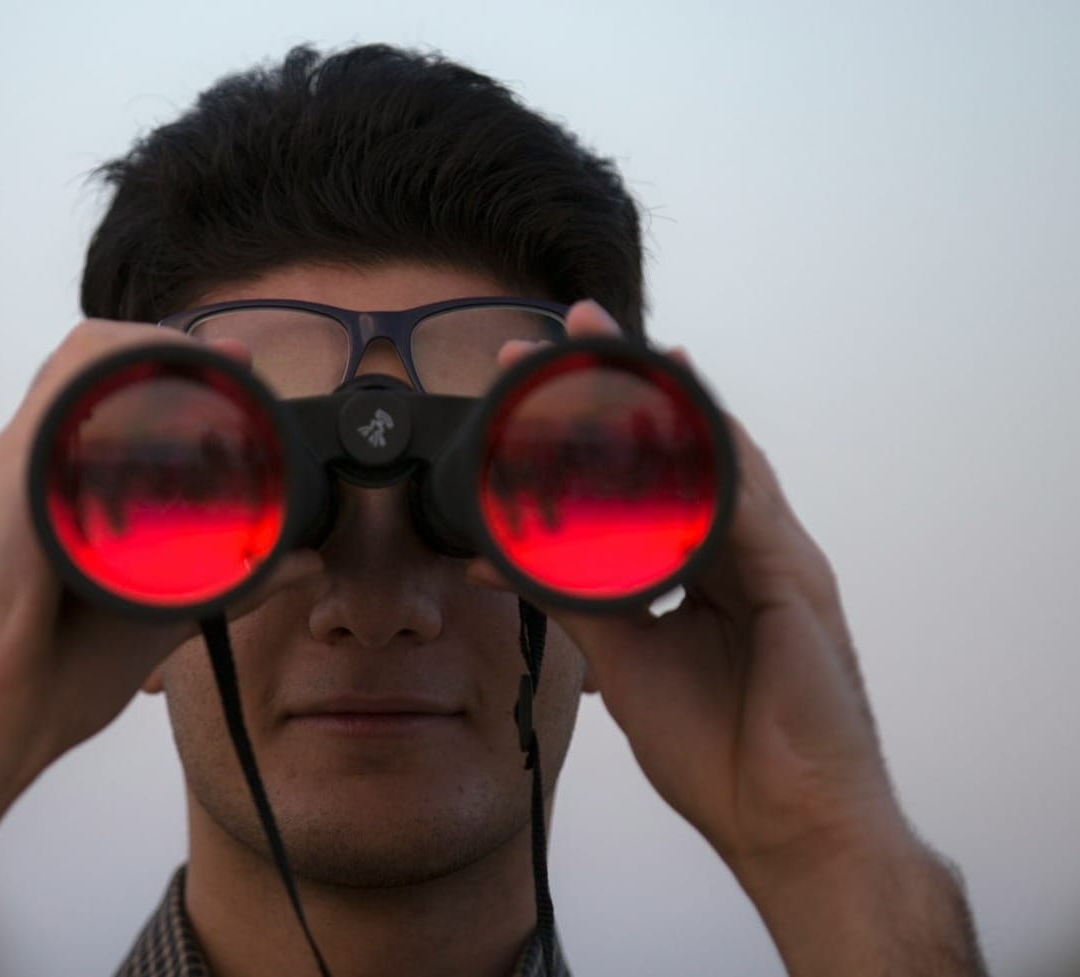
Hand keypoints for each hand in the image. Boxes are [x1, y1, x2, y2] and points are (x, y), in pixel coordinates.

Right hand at [0, 319, 323, 791]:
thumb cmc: (48, 677)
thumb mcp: (163, 613)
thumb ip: (233, 582)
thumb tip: (304, 564)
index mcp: (61, 493)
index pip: (114, 399)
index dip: (176, 374)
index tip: (240, 380)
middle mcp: (39, 466)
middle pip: (99, 365)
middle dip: (171, 351)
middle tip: (236, 369)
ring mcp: (23, 463)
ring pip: (83, 360)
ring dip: (152, 347)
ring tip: (214, 365)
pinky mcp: (14, 471)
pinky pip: (64, 384)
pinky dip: (119, 362)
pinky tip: (166, 371)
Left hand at [469, 301, 912, 885]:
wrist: (784, 823)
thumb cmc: (719, 749)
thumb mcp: (623, 657)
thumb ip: (572, 596)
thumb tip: (498, 558)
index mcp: (703, 563)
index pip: (647, 471)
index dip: (598, 420)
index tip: (534, 378)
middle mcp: (742, 547)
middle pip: (685, 444)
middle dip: (632, 382)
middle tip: (575, 325)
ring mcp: (778, 558)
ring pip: (723, 455)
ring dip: (673, 398)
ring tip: (627, 346)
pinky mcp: (799, 583)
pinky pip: (750, 508)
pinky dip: (714, 463)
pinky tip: (681, 419)